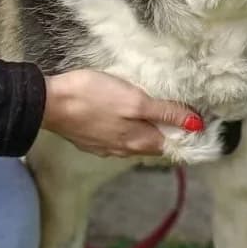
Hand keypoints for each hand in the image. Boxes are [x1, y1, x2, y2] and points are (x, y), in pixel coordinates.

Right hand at [41, 70, 203, 157]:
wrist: (49, 102)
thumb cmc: (94, 97)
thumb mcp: (135, 101)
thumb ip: (165, 113)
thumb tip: (196, 125)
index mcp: (139, 141)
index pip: (171, 144)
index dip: (184, 132)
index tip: (194, 118)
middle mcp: (124, 150)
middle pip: (152, 142)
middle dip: (164, 130)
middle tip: (173, 109)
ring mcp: (104, 147)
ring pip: (132, 140)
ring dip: (143, 129)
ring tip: (147, 110)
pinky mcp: (88, 139)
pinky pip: (113, 136)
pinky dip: (122, 127)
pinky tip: (118, 114)